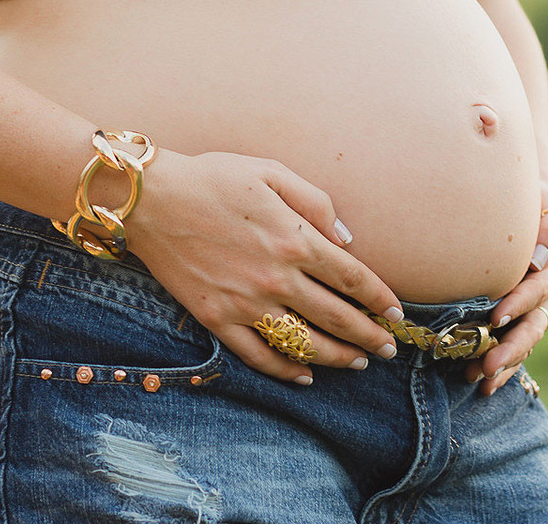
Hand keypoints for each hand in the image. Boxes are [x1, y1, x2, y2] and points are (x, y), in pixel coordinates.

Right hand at [127, 148, 404, 383]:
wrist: (151, 199)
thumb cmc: (213, 177)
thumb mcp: (271, 172)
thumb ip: (316, 203)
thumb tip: (346, 239)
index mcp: (295, 238)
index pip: (353, 279)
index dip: (380, 299)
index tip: (396, 313)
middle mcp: (276, 277)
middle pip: (337, 317)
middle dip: (369, 336)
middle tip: (388, 349)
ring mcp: (246, 303)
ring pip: (305, 343)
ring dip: (338, 357)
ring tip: (358, 363)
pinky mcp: (218, 319)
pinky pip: (259, 355)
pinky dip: (286, 370)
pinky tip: (305, 375)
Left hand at [463, 183, 547, 395]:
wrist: (536, 208)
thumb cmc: (539, 202)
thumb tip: (536, 261)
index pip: (540, 288)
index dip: (521, 302)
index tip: (497, 316)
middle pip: (534, 326)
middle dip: (511, 348)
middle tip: (487, 365)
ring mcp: (537, 310)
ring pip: (525, 342)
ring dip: (504, 362)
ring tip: (479, 378)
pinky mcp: (523, 318)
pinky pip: (514, 345)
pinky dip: (500, 365)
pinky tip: (479, 381)